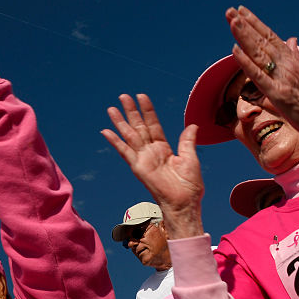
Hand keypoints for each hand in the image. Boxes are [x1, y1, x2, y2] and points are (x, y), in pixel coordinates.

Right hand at [102, 94, 204, 237]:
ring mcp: (143, 158)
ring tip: (112, 109)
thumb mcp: (191, 158)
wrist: (184, 202)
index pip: (153, 124)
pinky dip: (115, 142)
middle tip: (123, 96)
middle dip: (131, 111)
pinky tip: (106, 132)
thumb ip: (187, 142)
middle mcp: (150, 151)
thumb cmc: (189, 185)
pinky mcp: (138, 167)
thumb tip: (192, 125)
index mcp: (164, 148)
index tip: (141, 96)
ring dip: (120, 122)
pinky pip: (124, 152)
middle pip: (138, 126)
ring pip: (129, 135)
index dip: (147, 110)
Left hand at [227, 5, 298, 146]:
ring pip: (259, 53)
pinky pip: (258, 75)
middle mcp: (287, 65)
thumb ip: (295, 55)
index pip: (270, 37)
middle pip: (262, 41)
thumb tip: (292, 40)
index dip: (255, 23)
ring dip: (244, 36)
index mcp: (291, 60)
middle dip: (245, 25)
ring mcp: (282, 78)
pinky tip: (234, 50)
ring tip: (232, 22)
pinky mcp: (277, 93)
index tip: (241, 11)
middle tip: (229, 11)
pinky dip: (246, 62)